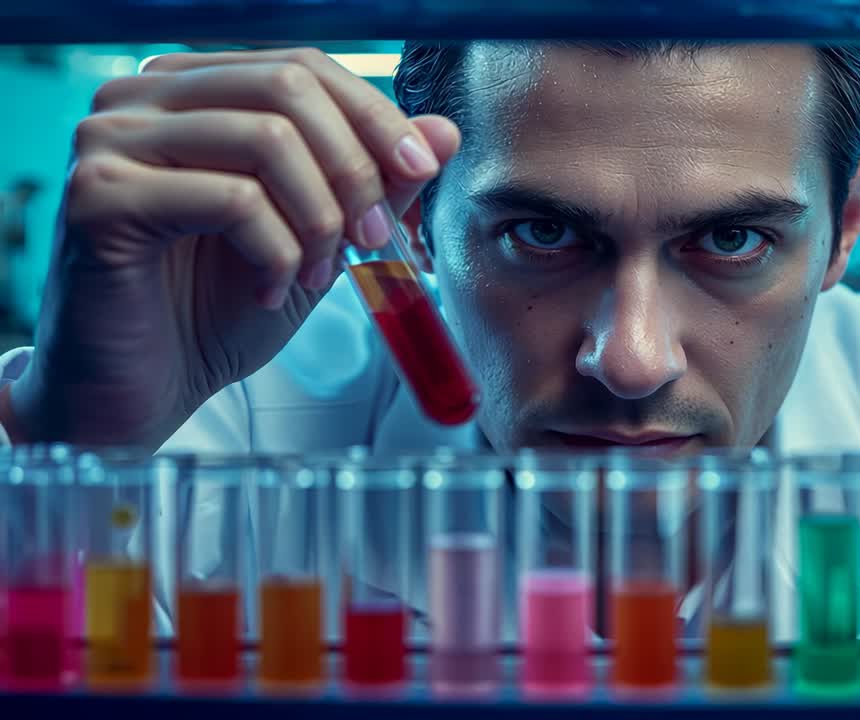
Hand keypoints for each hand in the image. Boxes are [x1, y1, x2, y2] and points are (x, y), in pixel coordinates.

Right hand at [7, 48, 459, 448]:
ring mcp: (111, 139)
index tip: (420, 170)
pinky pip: (231, 200)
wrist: (145, 388)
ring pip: (266, 139)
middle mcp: (141, 97)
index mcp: (192, 91)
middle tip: (378, 237)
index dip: (375, 116)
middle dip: (355, 168)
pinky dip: (275, 252)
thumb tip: (442, 133)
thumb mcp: (317, 238)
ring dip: (319, 218)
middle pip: (288, 89)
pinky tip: (268, 289)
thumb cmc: (216, 310)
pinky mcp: (99, 195)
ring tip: (317, 275)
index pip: (304, 68)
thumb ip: (373, 181)